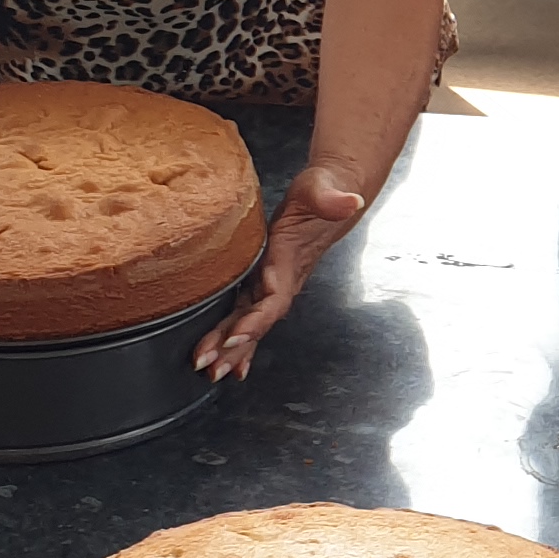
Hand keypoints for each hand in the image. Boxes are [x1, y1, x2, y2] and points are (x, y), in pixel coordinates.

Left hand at [203, 163, 368, 376]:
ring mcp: (272, 283)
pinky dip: (234, 338)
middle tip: (211, 367)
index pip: (275, 298)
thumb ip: (332, 197)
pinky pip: (245, 313)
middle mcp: (283, 280)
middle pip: (258, 320)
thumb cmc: (323, 191)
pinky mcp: (261, 279)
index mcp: (290, 262)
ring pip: (248, 321)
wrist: (331, 196)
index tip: (238, 335)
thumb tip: (350, 200)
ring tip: (208, 369)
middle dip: (235, 346)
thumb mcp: (322, 188)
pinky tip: (225, 358)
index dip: (258, 319)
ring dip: (229, 348)